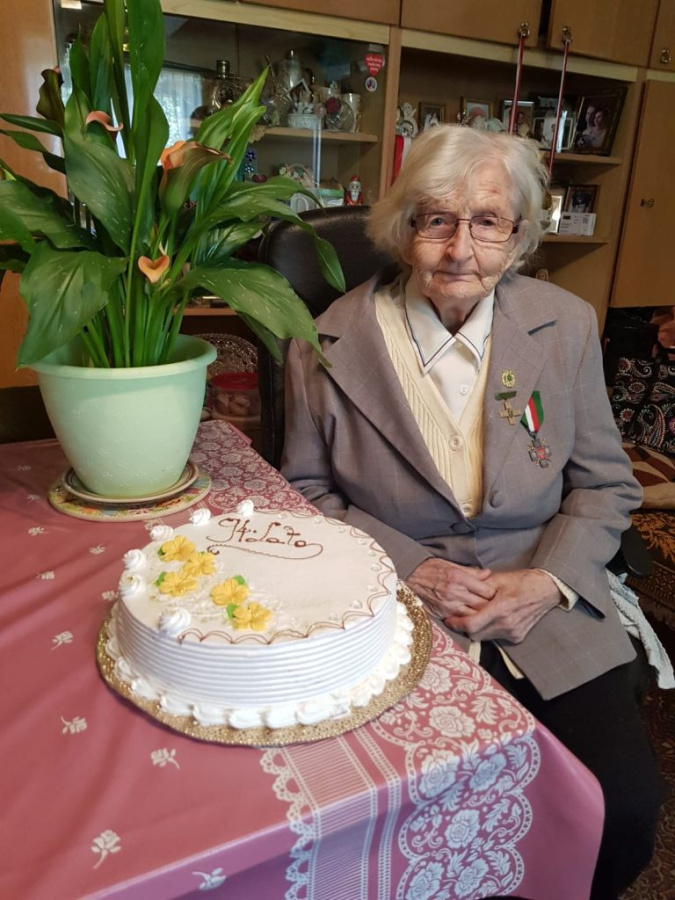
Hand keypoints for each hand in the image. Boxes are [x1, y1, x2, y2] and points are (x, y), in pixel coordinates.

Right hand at [406, 558, 495, 618]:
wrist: (409, 578)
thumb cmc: (430, 569)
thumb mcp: (451, 564)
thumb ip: (471, 571)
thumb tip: (488, 574)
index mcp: (458, 577)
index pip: (486, 590)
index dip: (495, 593)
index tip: (498, 594)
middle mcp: (455, 592)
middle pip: (483, 605)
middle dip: (492, 607)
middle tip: (498, 607)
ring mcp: (449, 605)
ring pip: (474, 616)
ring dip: (483, 616)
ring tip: (489, 615)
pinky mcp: (443, 614)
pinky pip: (462, 621)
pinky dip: (470, 621)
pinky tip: (475, 620)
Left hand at [444, 569, 562, 643]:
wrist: (547, 590)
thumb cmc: (523, 581)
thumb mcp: (499, 579)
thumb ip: (478, 586)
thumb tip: (460, 588)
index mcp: (501, 609)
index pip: (472, 624)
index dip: (457, 624)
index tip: (448, 619)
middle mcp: (507, 624)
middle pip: (475, 634)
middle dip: (464, 627)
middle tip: (457, 618)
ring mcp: (513, 633)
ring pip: (485, 637)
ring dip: (476, 629)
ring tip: (472, 617)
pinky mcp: (517, 637)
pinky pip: (496, 637)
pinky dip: (488, 630)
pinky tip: (488, 620)